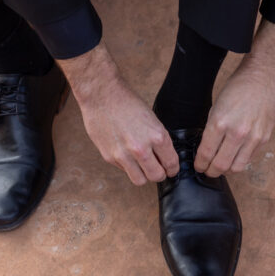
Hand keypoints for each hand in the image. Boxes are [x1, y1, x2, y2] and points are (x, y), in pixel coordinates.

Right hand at [56, 42, 178, 185]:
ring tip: (142, 166)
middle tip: (157, 168)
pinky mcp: (109, 157)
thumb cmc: (127, 102)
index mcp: (157, 136)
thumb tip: (163, 157)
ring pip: (140, 180)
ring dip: (143, 175)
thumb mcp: (152, 119)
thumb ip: (158, 140)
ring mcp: (124, 155)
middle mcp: (141, 148)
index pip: (171, 164)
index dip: (172, 169)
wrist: (102, 95)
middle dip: (159, 173)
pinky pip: (124, 170)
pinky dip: (127, 166)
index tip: (170, 169)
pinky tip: (126, 154)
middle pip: (156, 176)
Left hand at [194, 64, 274, 175]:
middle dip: (211, 171)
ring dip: (226, 171)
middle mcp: (237, 132)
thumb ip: (212, 129)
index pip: (206, 153)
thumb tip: (206, 148)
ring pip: (236, 167)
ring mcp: (252, 137)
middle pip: (220, 165)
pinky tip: (234, 158)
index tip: (198, 165)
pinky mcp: (264, 139)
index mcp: (220, 122)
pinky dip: (240, 162)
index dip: (200, 164)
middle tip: (207, 170)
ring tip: (221, 167)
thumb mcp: (216, 106)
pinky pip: (249, 159)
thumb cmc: (238, 89)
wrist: (263, 79)